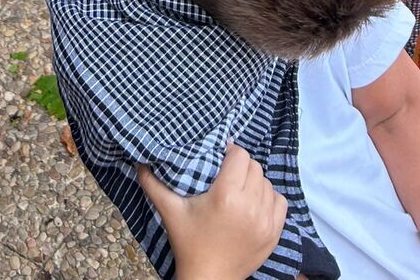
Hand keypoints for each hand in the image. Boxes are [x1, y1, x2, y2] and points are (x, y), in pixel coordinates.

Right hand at [138, 143, 286, 279]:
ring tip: (239, 189)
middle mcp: (250, 206)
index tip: (219, 159)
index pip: (240, 155)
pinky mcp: (275, 233)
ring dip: (254, 182)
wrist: (209, 279)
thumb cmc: (189, 243)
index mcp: (226, 196)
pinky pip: (280, 201)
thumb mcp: (170, 211)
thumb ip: (152, 184)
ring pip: (267, 183)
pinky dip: (269, 198)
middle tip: (227, 174)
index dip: (230, 152)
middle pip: (255, 167)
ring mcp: (266, 221)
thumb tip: (139, 160)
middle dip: (241, 166)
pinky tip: (254, 203)